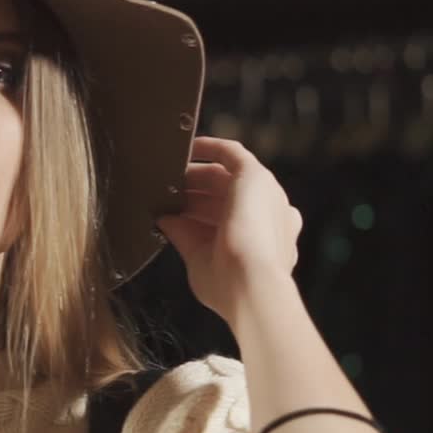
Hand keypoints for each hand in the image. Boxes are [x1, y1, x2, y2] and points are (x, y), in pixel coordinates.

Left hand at [155, 136, 302, 325]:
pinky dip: (211, 147)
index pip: (224, 220)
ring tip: (167, 174)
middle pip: (223, 196)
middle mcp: (269, 216)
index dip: (196, 215)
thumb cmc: (229, 285)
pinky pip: (232, 153)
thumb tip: (164, 219)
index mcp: (263, 242)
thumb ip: (183, 236)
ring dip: (196, 174)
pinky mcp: (256, 177)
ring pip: (226, 176)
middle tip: (163, 194)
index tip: (174, 215)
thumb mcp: (199, 259)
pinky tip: (188, 147)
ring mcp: (265, 195)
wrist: (252, 285)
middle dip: (191, 194)